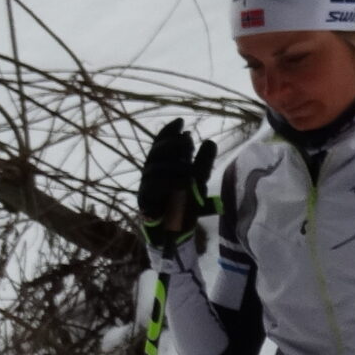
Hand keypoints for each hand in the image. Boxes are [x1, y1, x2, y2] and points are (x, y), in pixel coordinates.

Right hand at [139, 118, 219, 247]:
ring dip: (174, 164)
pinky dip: (169, 183)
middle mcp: (151, 173)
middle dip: (172, 144)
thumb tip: (209, 141)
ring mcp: (146, 186)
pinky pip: (153, 188)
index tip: (182, 122)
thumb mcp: (198, 181)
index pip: (161, 143)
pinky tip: (185, 181)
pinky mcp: (144, 200)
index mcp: (162, 164)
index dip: (169, 132)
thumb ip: (203, 163)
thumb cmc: (185, 203)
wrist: (176, 232)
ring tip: (191, 166)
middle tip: (188, 140)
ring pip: (154, 168)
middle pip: (156, 153)